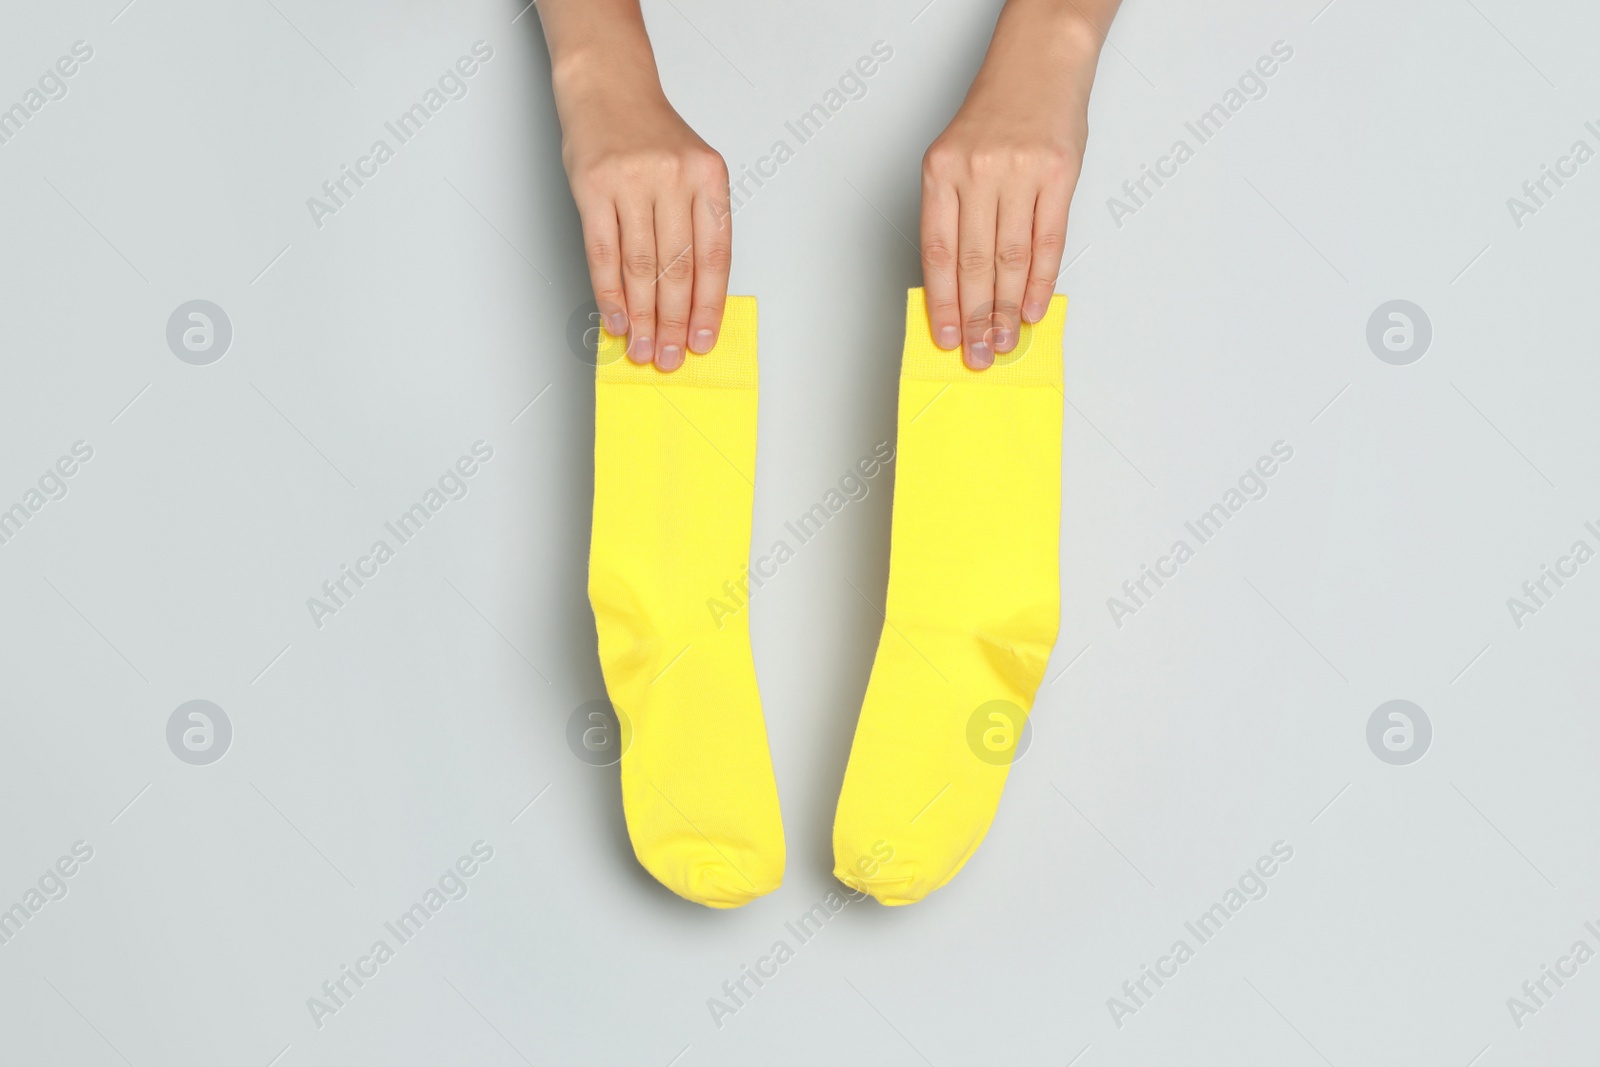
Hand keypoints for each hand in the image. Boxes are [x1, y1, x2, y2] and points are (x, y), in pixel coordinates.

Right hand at [542, 1, 730, 371]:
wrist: (607, 86)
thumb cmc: (651, 135)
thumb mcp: (691, 169)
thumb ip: (696, 225)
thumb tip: (691, 299)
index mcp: (708, 177)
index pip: (713, 256)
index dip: (707, 306)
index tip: (701, 342)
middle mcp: (673, 178)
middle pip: (677, 267)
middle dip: (672, 321)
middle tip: (667, 356)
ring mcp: (632, 181)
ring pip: (640, 265)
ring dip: (641, 315)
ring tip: (641, 347)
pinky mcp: (593, 186)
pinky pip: (603, 252)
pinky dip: (609, 291)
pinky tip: (615, 317)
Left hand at [920, 0, 1110, 369]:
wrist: (1039, 62)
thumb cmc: (997, 114)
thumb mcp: (957, 156)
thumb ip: (954, 214)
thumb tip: (957, 284)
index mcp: (941, 171)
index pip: (937, 251)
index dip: (942, 301)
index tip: (945, 337)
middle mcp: (977, 172)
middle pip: (974, 263)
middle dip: (975, 317)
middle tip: (978, 354)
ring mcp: (1019, 172)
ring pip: (1010, 259)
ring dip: (1007, 308)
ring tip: (1004, 341)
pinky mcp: (1058, 175)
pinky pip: (1048, 241)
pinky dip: (1040, 281)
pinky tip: (1034, 308)